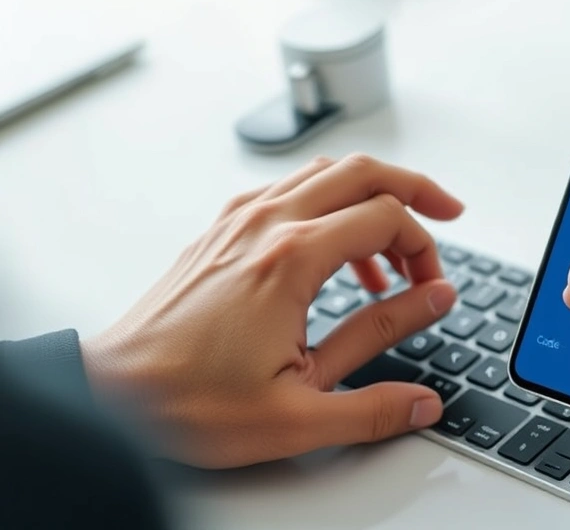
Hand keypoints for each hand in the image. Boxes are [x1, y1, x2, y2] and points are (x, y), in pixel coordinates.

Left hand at [81, 154, 462, 468]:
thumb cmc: (189, 403)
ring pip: (325, 173)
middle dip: (415, 190)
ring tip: (391, 252)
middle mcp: (266, 224)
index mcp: (290, 259)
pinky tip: (335, 252)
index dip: (424, 249)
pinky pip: (290, 190)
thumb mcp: (301, 409)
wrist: (110, 396)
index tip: (432, 289)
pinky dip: (329, 205)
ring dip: (370, 197)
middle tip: (446, 215)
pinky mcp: (222, 231)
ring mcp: (240, 221)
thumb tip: (430, 347)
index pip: (386, 219)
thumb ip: (378, 380)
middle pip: (362, 172)